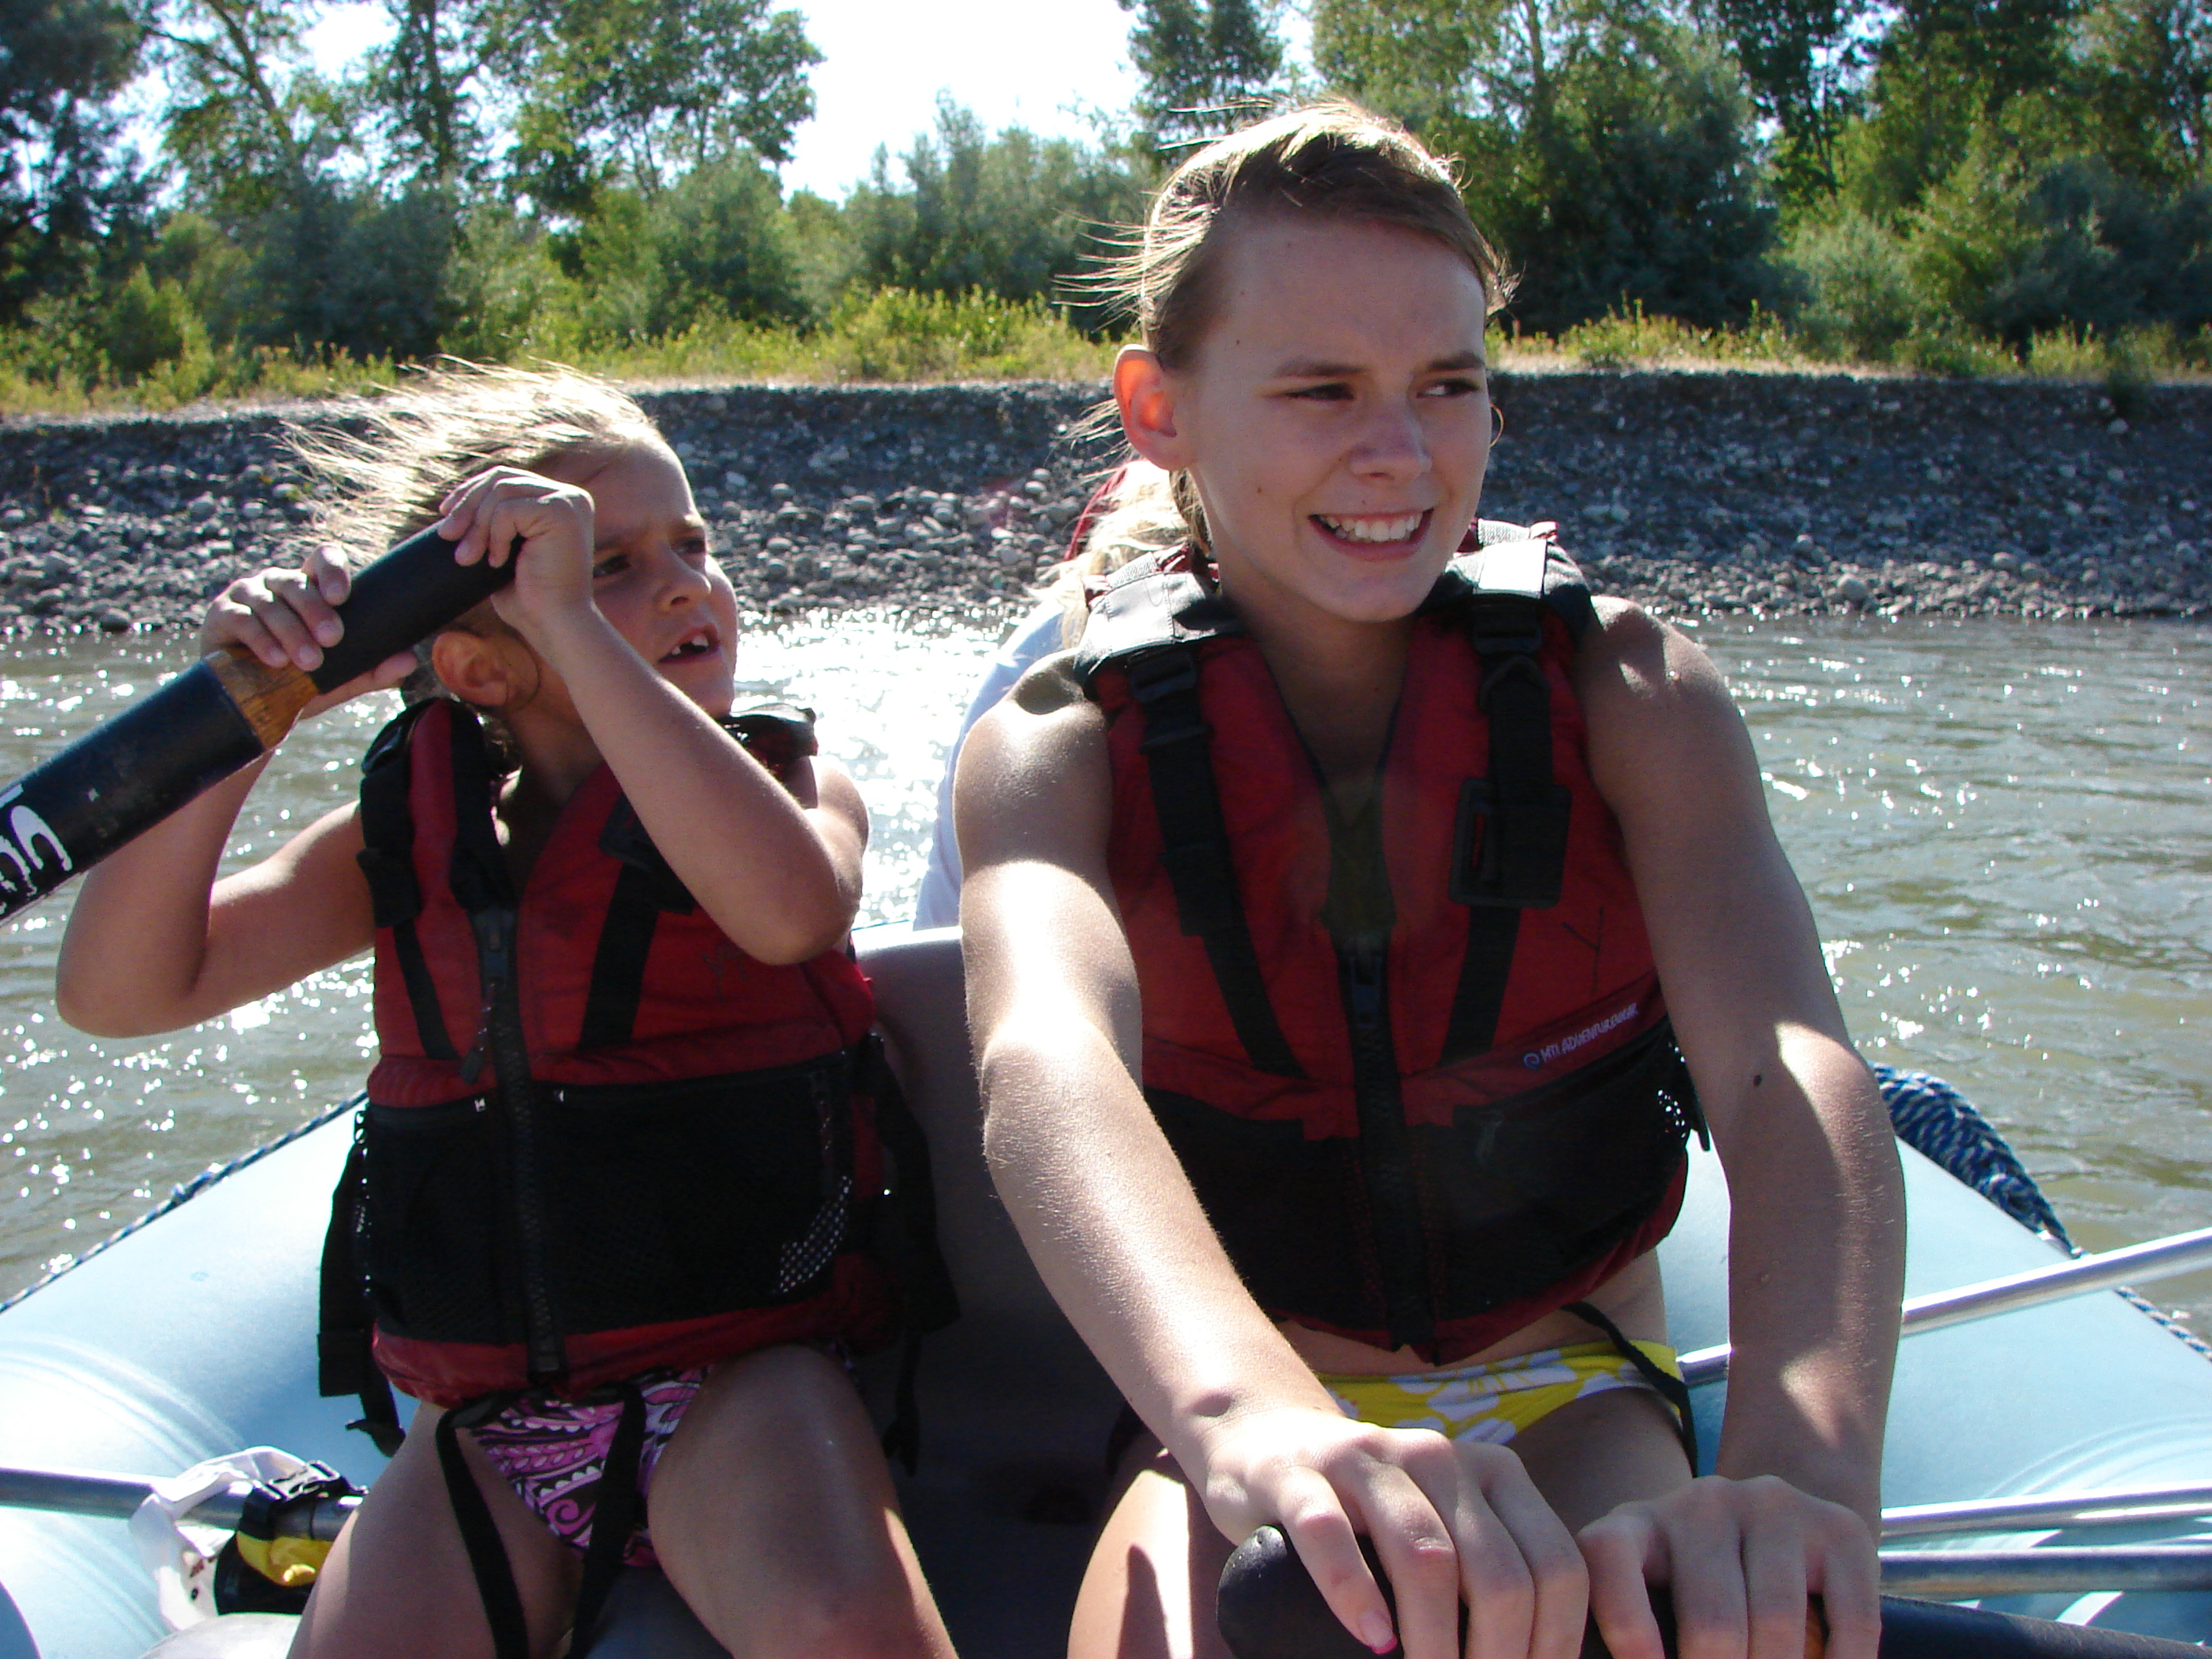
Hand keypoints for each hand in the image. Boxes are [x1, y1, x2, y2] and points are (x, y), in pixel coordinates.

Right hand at [199, 545, 413, 716]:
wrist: (248, 704)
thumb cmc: (296, 679)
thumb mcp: (337, 677)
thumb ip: (371, 669)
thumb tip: (409, 660)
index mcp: (309, 587)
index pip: (322, 559)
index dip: (332, 571)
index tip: (342, 597)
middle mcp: (277, 583)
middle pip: (296, 583)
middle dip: (315, 611)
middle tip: (332, 640)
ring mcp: (247, 594)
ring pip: (270, 603)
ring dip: (291, 632)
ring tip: (309, 661)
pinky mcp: (221, 614)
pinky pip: (241, 619)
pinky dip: (260, 639)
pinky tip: (276, 660)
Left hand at [433, 466, 597, 635]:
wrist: (555, 625)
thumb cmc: (530, 599)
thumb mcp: (504, 551)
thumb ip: (492, 523)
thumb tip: (451, 504)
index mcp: (557, 502)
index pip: (505, 479)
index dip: (470, 492)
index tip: (443, 515)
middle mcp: (568, 495)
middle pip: (500, 478)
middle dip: (466, 506)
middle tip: (445, 536)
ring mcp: (568, 500)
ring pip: (501, 491)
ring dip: (476, 526)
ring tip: (467, 558)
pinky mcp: (562, 511)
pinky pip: (508, 510)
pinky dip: (495, 536)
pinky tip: (497, 562)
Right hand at [1196, 1406, 1587, 1658]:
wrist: (1266, 1442)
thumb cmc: (1373, 1516)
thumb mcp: (1447, 1527)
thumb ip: (1491, 1576)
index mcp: (1494, 1472)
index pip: (1556, 1565)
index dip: (1557, 1643)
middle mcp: (1439, 1457)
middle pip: (1499, 1572)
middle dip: (1500, 1656)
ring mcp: (1366, 1460)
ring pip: (1425, 1556)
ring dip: (1435, 1641)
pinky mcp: (1298, 1475)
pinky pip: (1330, 1533)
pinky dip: (1354, 1593)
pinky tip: (1374, 1640)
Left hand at [1580, 1476, 1876, 1658]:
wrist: (1783, 1522)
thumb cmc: (1697, 1590)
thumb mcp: (1652, 1600)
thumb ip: (1640, 1633)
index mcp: (1635, 1524)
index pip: (1609, 1563)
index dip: (1627, 1630)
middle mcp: (1700, 1504)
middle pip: (1712, 1627)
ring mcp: (1772, 1508)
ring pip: (1778, 1626)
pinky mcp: (1839, 1527)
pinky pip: (1851, 1623)